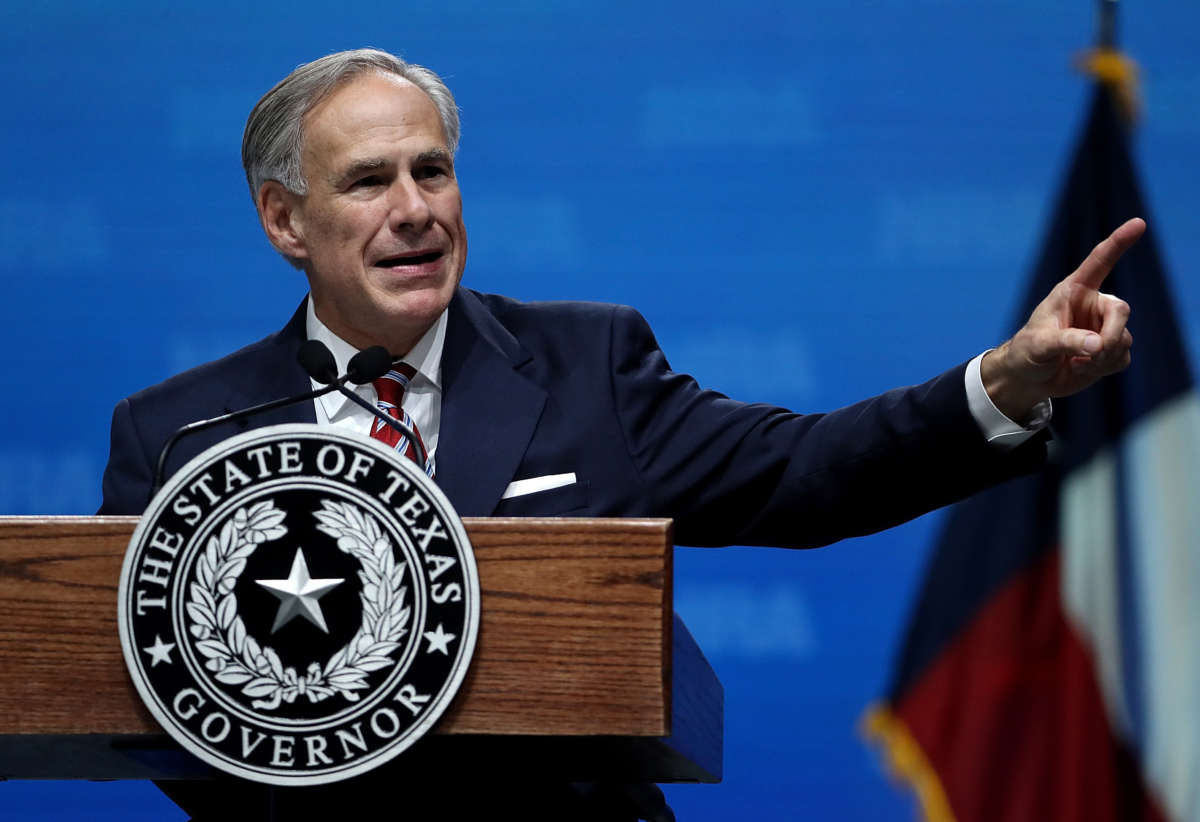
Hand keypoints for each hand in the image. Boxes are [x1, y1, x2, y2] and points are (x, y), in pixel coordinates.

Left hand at [980, 218, 1143, 421]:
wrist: (1027, 379)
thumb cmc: (1026, 353)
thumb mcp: (1039, 345)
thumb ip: (1067, 341)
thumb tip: (1098, 345)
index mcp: (1073, 291)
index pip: (1099, 262)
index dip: (1119, 242)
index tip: (1138, 223)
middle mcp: (1092, 306)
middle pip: (1121, 311)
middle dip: (1111, 335)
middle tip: (1094, 353)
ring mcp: (1103, 328)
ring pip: (1124, 339)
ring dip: (1102, 358)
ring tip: (1075, 363)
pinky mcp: (1109, 350)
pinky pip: (1122, 358)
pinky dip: (1104, 368)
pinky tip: (1081, 369)